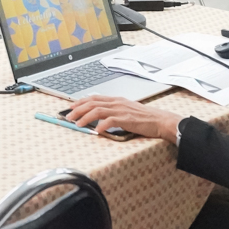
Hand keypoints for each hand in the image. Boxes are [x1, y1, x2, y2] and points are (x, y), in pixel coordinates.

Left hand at [64, 95, 183, 141]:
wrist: (160, 120)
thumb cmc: (144, 118)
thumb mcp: (126, 109)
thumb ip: (114, 110)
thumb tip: (100, 116)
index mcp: (116, 100)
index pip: (94, 98)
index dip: (80, 102)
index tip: (71, 107)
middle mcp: (116, 102)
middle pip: (92, 102)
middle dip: (78, 109)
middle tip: (69, 117)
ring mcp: (121, 110)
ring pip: (97, 110)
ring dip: (85, 117)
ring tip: (77, 124)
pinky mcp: (126, 119)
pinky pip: (110, 121)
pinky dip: (101, 125)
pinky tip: (96, 131)